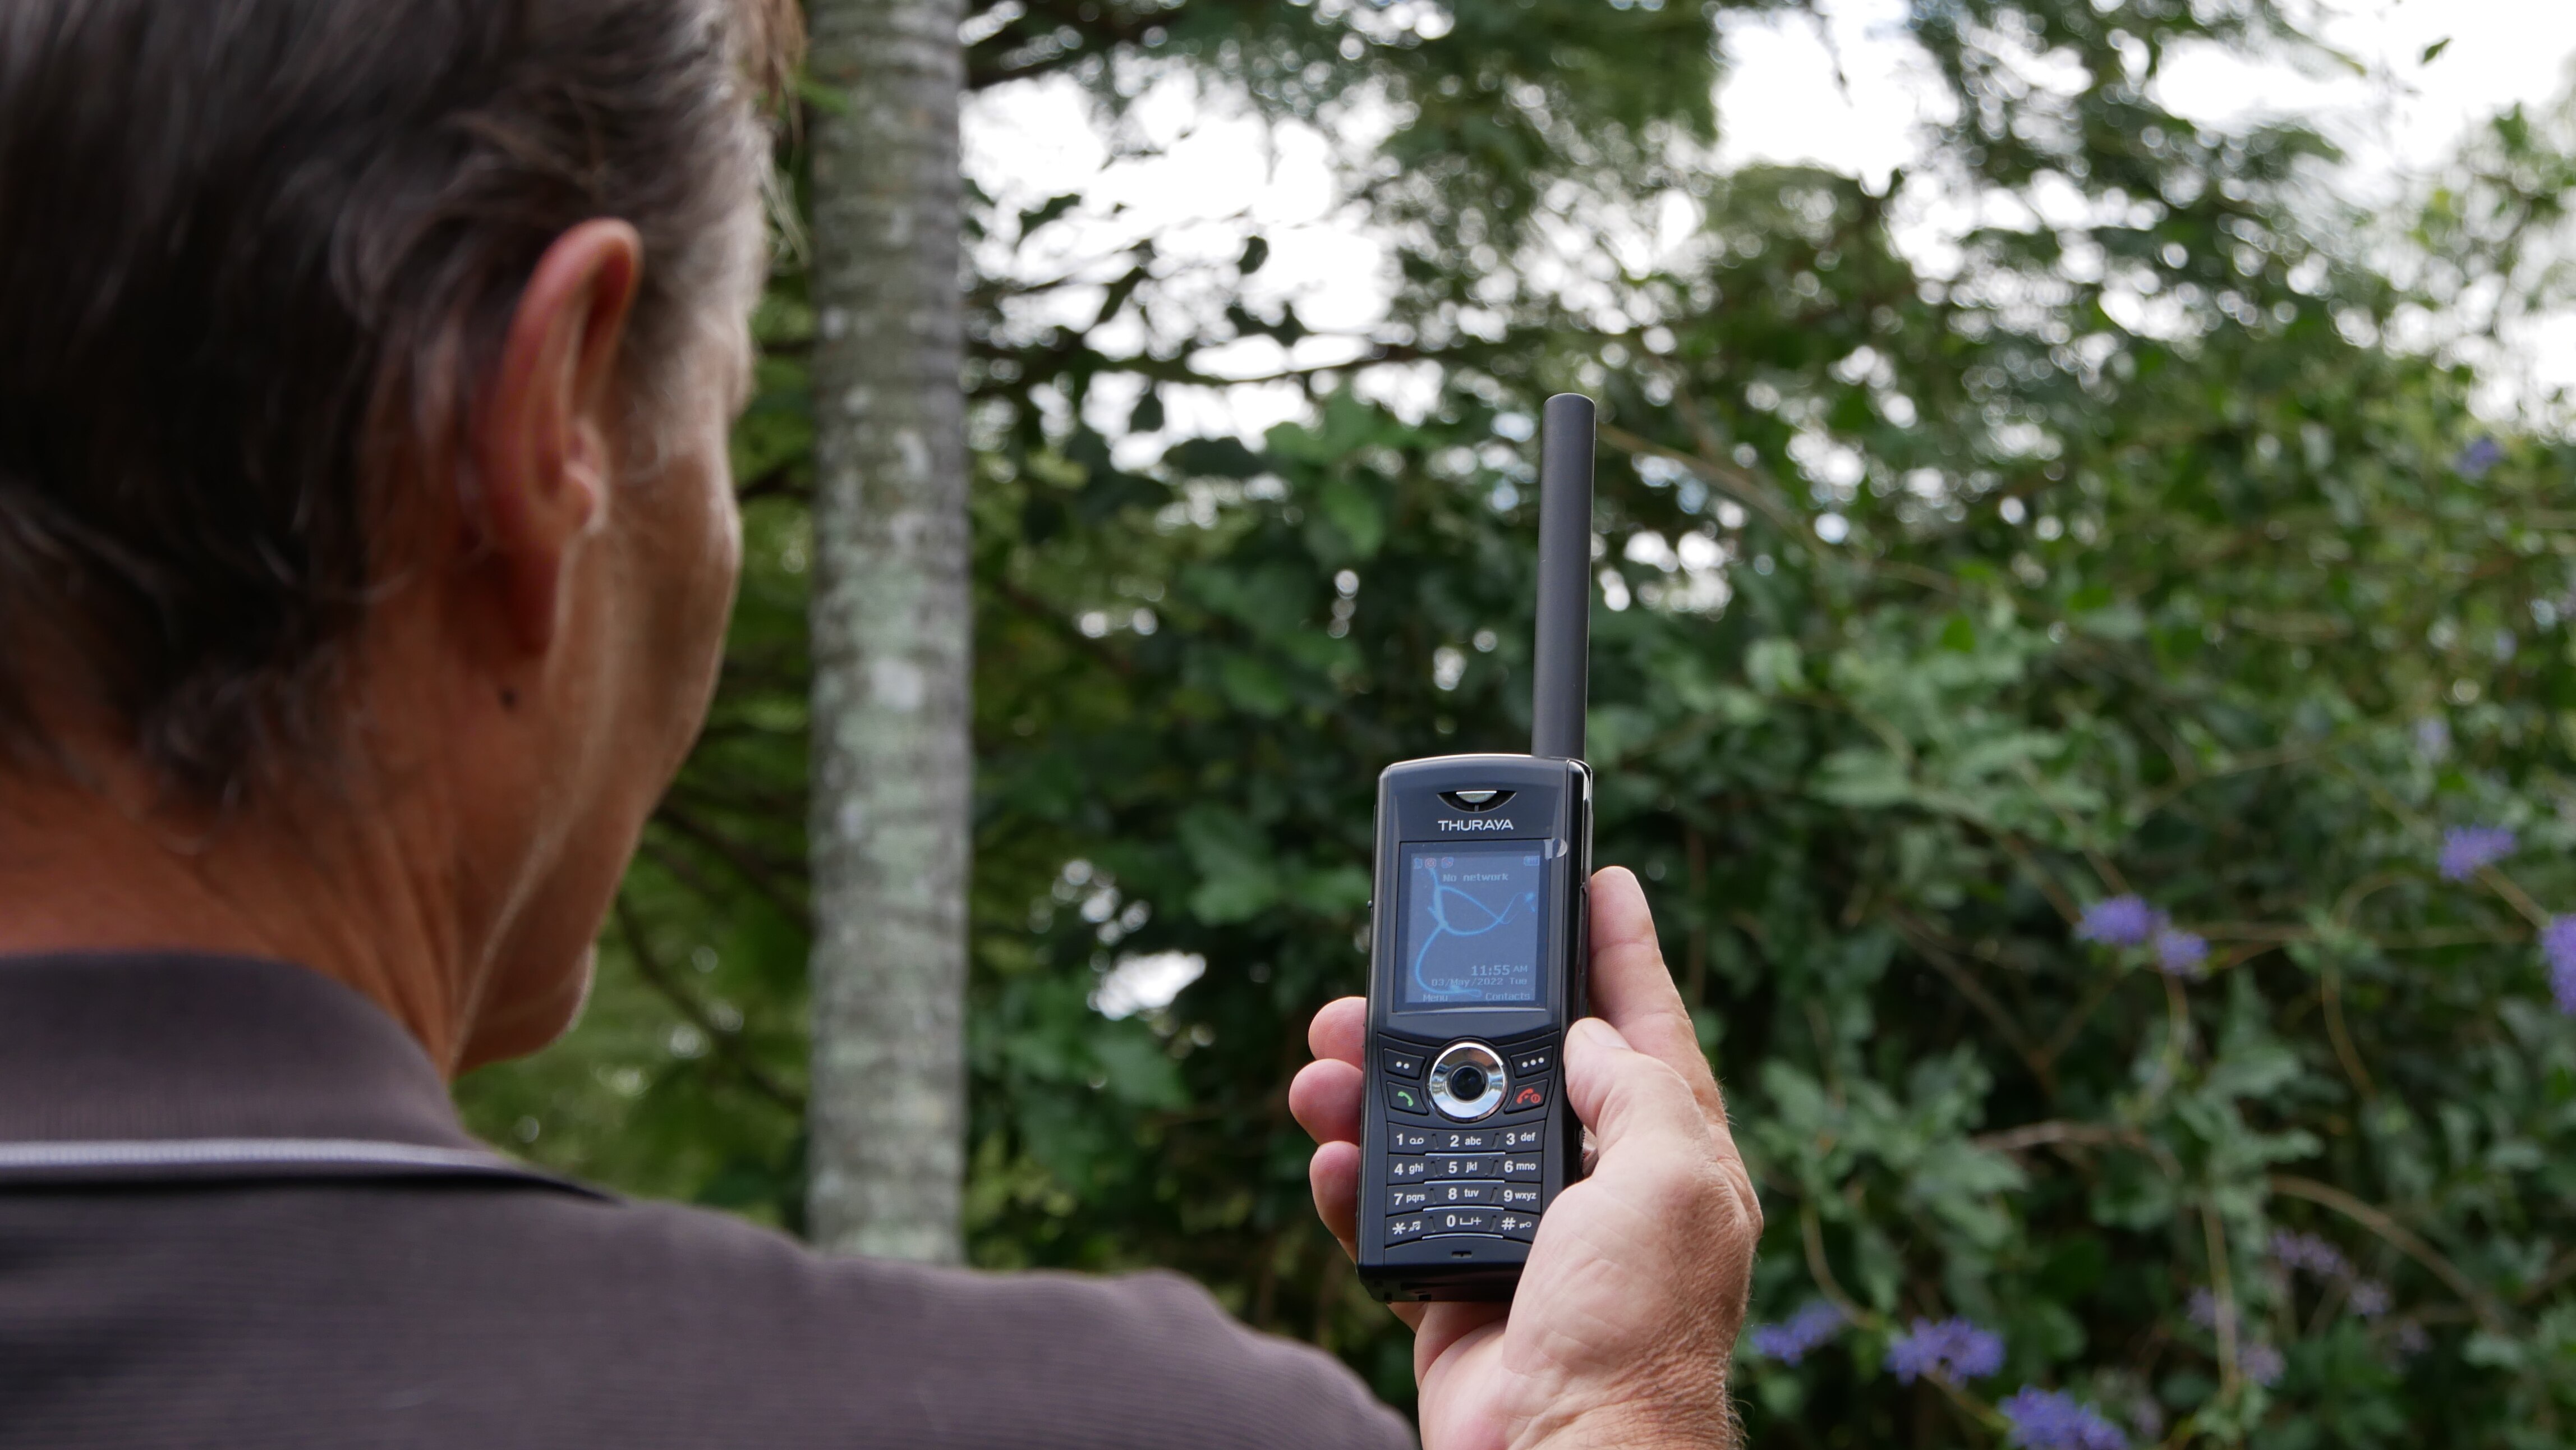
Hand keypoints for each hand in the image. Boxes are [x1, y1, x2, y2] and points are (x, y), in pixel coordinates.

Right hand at [1290, 866, 1759, 1448]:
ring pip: (1438, 1122)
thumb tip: (1586, 1040)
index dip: (1622, 948)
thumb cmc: (1636, 1331)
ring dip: (1377, 1082)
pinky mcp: (1452, 1277)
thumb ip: (1636, 1089)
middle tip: (1391, 967)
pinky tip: (1331, 1148)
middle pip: (1518, 1062)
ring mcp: (1521, 1231)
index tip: (1600, 876)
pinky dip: (1352, 1173)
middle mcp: (1596, 1186)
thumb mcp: (1672, 1181)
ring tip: (1329, 1055)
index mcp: (1669, 1156)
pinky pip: (1389, 1202)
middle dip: (1450, 1010)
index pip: (1645, 1026)